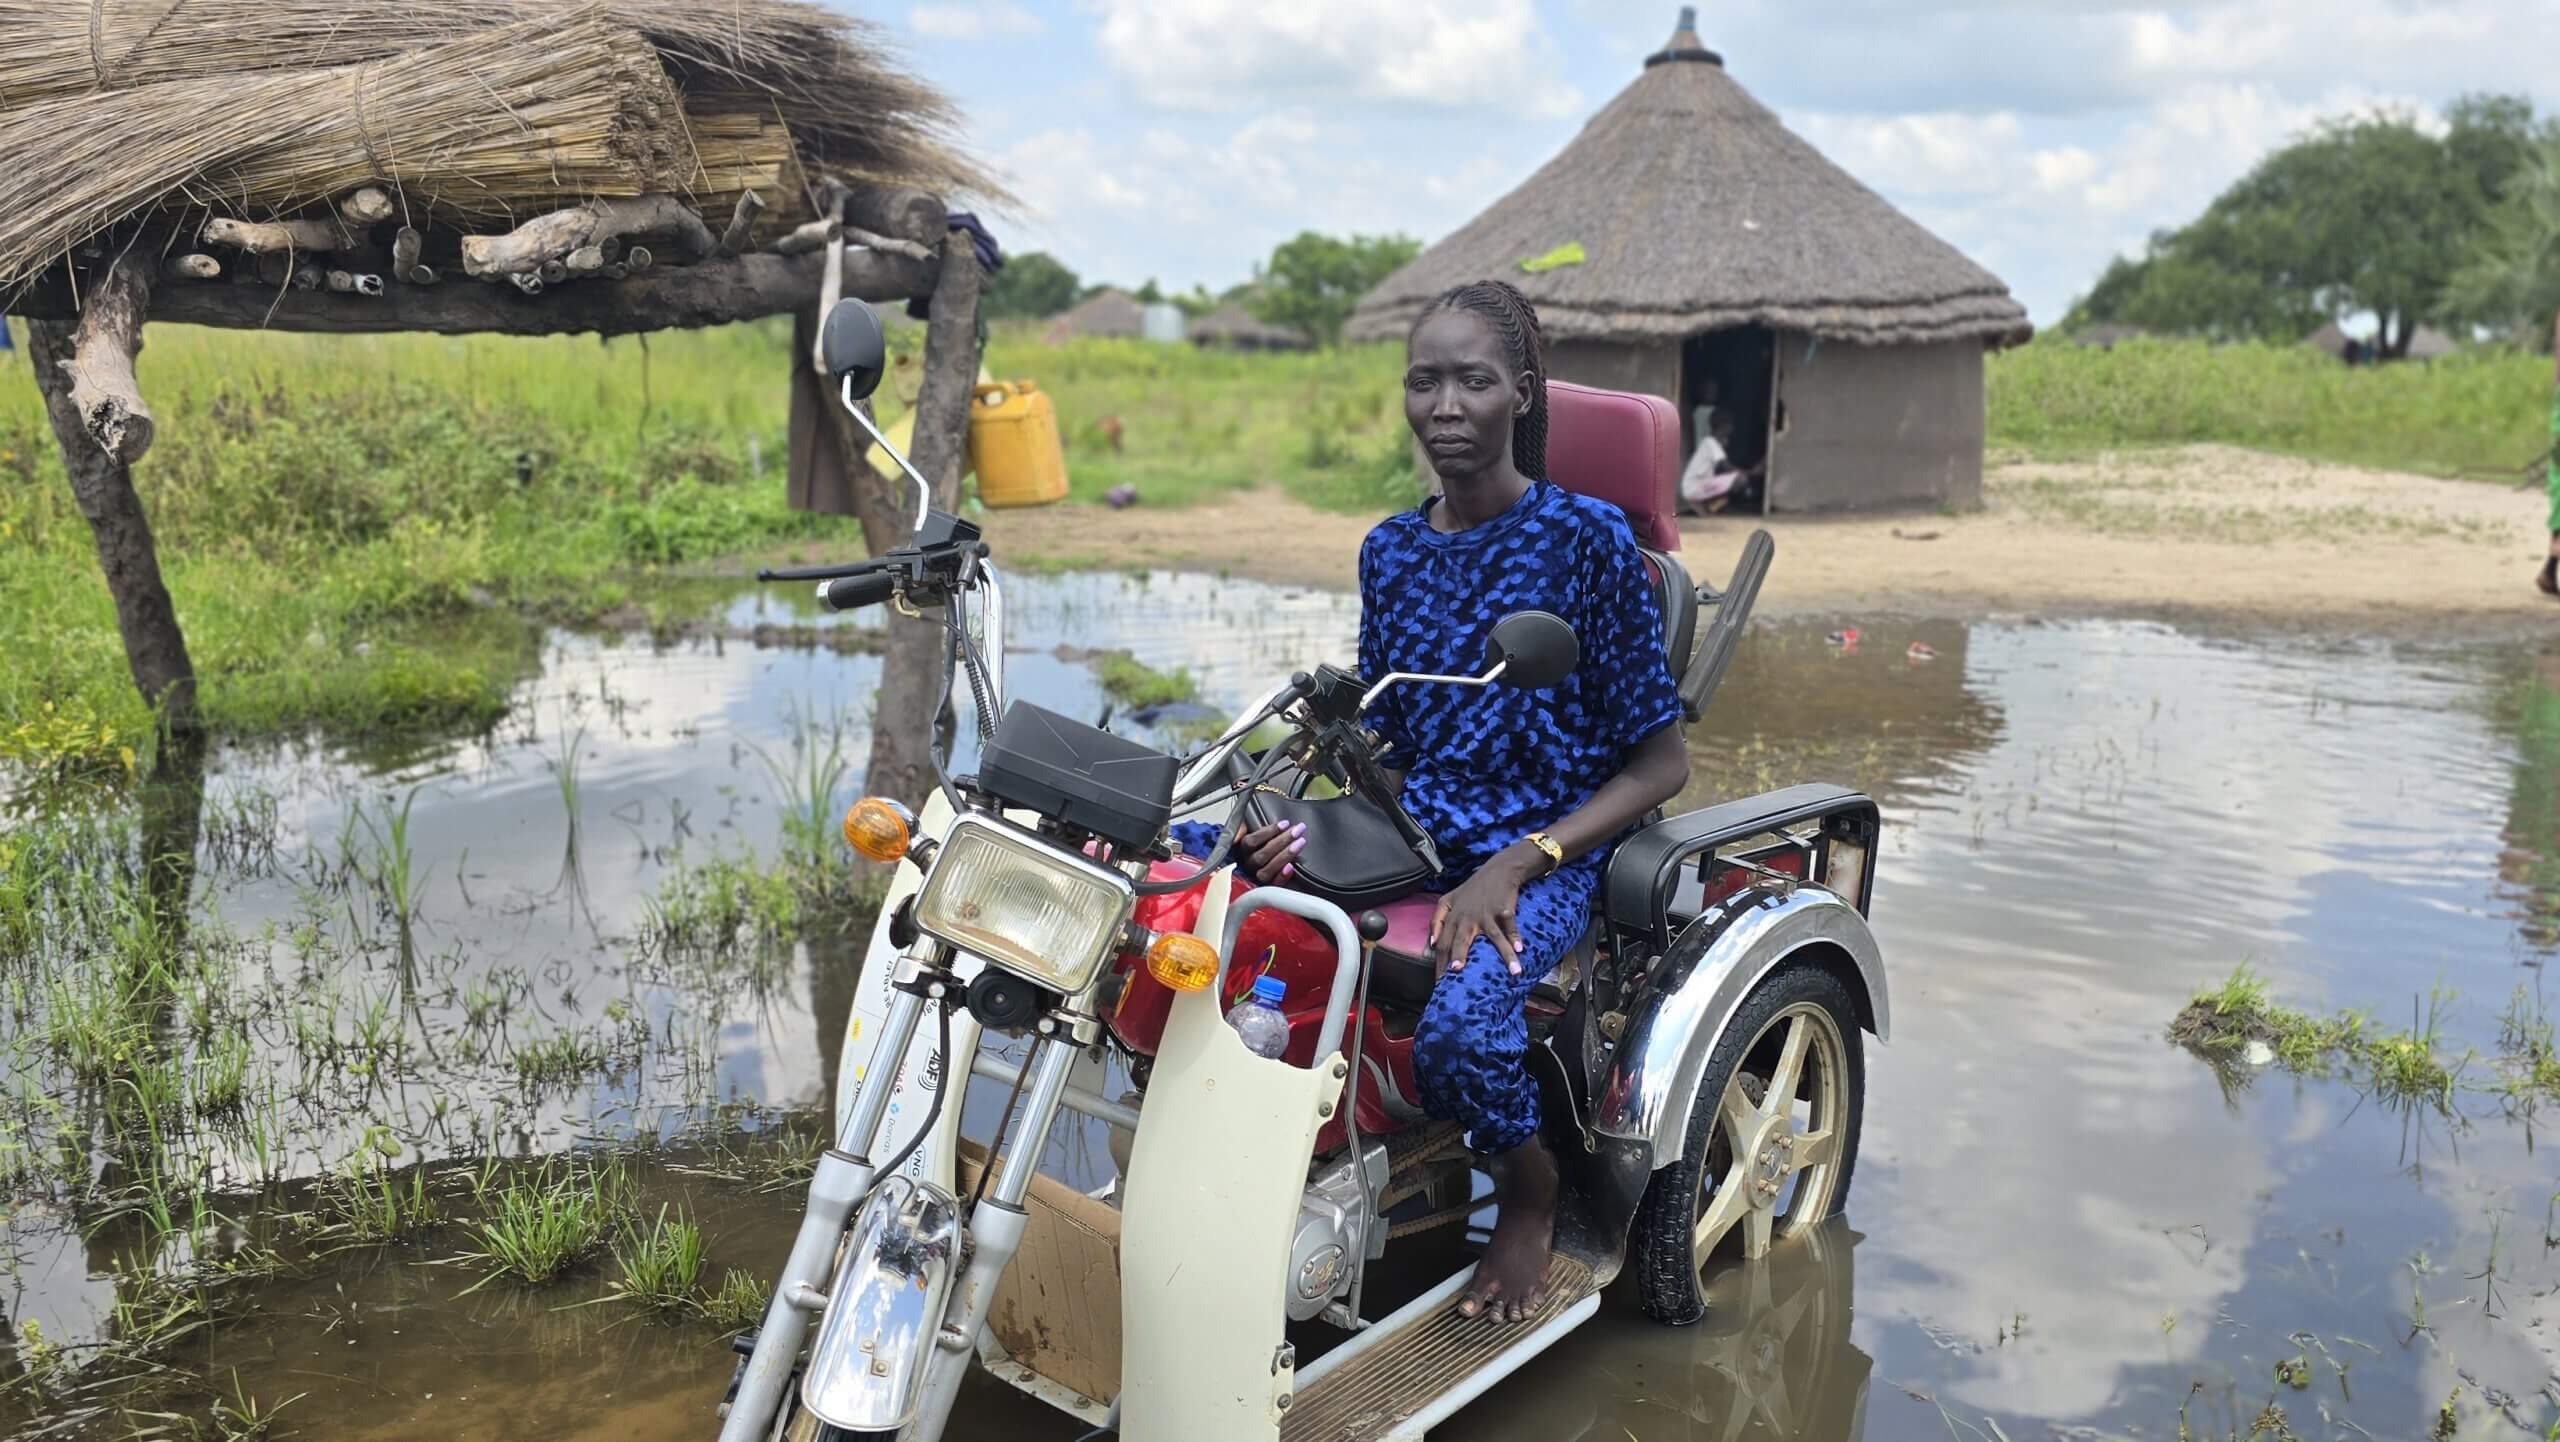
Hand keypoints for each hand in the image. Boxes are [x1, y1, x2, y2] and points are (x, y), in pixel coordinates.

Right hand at [1235, 821, 1304, 884]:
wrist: (1262, 866)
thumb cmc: (1261, 844)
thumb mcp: (1250, 830)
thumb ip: (1244, 827)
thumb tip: (1240, 831)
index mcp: (1242, 851)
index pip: (1251, 842)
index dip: (1268, 832)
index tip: (1285, 824)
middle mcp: (1248, 865)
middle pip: (1262, 855)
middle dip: (1282, 841)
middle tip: (1297, 831)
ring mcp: (1257, 878)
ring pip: (1266, 871)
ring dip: (1285, 856)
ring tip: (1300, 843)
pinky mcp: (1267, 888)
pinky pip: (1273, 885)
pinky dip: (1282, 876)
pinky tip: (1292, 867)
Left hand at [1430, 856, 1533, 974]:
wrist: (1498, 871)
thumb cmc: (1472, 889)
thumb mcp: (1448, 900)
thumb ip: (1436, 920)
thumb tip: (1432, 943)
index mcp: (1453, 917)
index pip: (1443, 943)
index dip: (1440, 962)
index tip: (1440, 982)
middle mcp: (1468, 917)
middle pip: (1462, 939)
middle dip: (1459, 955)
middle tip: (1457, 972)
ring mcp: (1487, 914)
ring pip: (1494, 937)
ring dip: (1503, 954)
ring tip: (1511, 971)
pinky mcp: (1504, 909)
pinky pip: (1509, 926)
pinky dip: (1515, 937)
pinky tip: (1520, 950)